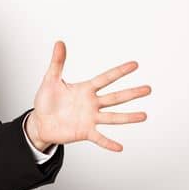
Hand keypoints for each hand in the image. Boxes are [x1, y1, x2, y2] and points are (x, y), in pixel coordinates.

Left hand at [25, 40, 151, 151]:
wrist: (40, 122)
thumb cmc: (46, 101)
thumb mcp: (50, 80)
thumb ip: (57, 62)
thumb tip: (59, 42)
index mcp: (85, 89)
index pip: (106, 78)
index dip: (119, 71)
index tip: (135, 64)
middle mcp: (91, 104)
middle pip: (115, 97)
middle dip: (131, 93)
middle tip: (149, 89)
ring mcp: (90, 118)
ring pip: (112, 117)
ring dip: (128, 117)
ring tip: (144, 116)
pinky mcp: (84, 132)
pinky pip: (99, 138)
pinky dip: (108, 143)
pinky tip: (119, 147)